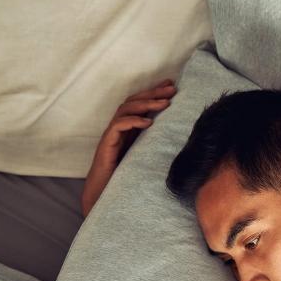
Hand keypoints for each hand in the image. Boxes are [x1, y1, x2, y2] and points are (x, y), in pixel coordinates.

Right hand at [81, 78, 176, 216]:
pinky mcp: (106, 144)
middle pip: (133, 101)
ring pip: (125, 109)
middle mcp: (118, 128)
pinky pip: (117, 126)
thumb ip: (154, 146)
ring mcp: (111, 135)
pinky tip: (148, 123)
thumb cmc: (123, 178)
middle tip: (171, 88)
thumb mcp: (144, 158)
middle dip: (153, 93)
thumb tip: (177, 139)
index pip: (140, 104)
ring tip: (164, 103)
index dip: (154, 93)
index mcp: (127, 129)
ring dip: (146, 104)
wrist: (103, 194)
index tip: (171, 86)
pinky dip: (133, 121)